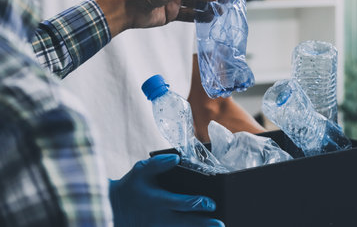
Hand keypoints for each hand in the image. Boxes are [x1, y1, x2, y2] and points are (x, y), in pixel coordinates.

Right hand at [109, 154, 224, 226]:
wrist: (113, 209)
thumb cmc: (130, 187)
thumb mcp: (140, 171)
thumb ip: (158, 164)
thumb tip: (176, 158)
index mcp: (160, 201)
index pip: (183, 203)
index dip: (198, 204)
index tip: (211, 204)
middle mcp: (162, 217)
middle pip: (187, 223)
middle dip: (205, 224)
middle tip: (220, 224)